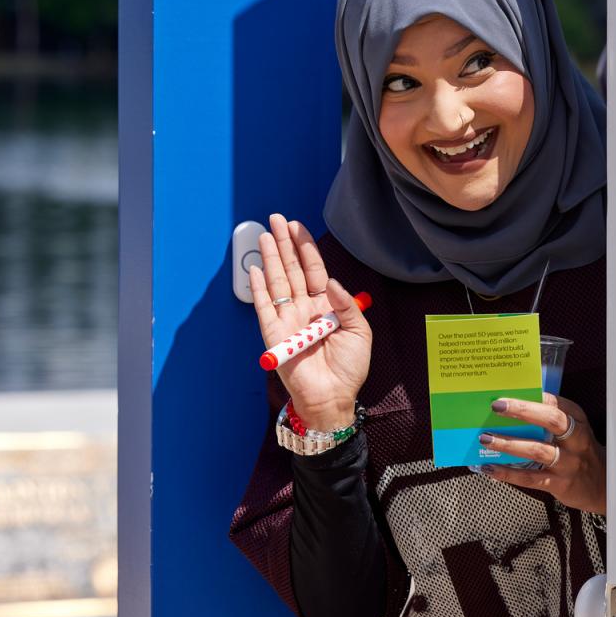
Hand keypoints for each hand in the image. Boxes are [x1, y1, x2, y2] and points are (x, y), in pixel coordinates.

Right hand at [247, 214, 371, 429]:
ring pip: (277, 282)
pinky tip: (255, 269)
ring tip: (265, 235)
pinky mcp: (274, 335)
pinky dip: (259, 289)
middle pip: (292, 269)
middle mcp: (305, 308)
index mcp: (327, 305)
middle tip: (276, 219)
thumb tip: (331, 281)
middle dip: (284, 244)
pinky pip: (264, 308)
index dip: (306, 247)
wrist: (333, 397)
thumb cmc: (349, 367)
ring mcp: (288, 320)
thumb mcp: (359, 331)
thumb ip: (346, 304)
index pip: (314, 269)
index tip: (297, 226)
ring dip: (270, 258)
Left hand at [480, 393, 604, 514]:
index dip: (530, 396)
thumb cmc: (580, 452)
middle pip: (551, 420)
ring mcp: (569, 462)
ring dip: (509, 443)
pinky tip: (490, 467)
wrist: (603, 485)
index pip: (554, 402)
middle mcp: (576, 438)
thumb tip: (512, 408)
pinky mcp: (560, 483)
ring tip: (486, 438)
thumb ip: (549, 419)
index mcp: (577, 419)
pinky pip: (530, 477)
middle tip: (497, 406)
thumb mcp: (573, 430)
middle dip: (522, 411)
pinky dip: (508, 473)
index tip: (506, 393)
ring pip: (537, 449)